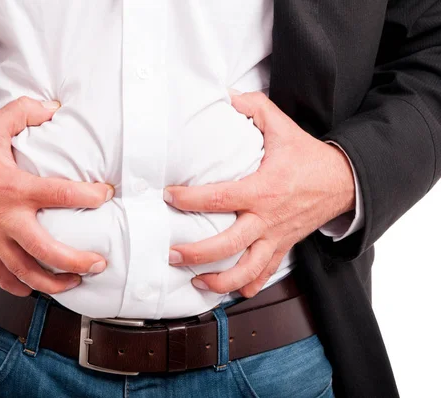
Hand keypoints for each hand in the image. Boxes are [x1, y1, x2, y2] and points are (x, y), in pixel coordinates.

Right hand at [0, 97, 113, 296]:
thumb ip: (24, 113)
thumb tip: (54, 108)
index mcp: (15, 188)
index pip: (61, 194)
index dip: (89, 196)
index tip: (105, 194)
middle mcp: (7, 219)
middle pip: (47, 250)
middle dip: (77, 261)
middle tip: (99, 263)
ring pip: (27, 273)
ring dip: (54, 283)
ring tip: (75, 281)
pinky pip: (3, 278)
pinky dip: (21, 288)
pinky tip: (36, 288)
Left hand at [164, 92, 355, 296]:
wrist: (343, 181)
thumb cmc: (308, 156)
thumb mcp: (282, 126)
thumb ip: (252, 108)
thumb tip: (224, 95)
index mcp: (263, 189)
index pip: (219, 199)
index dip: (190, 200)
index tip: (169, 196)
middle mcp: (267, 219)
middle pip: (228, 244)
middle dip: (197, 253)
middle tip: (172, 254)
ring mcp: (275, 237)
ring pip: (247, 270)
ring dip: (219, 280)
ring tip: (195, 282)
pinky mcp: (283, 247)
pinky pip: (266, 274)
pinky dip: (248, 286)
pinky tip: (229, 292)